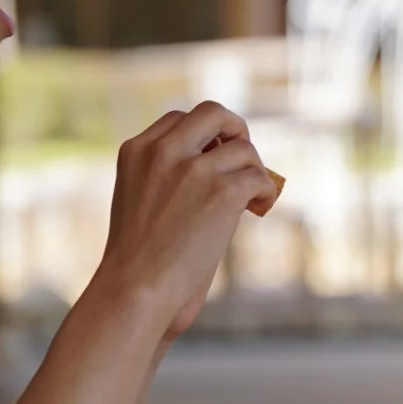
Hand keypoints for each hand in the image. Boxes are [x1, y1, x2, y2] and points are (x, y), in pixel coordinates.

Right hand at [92, 102, 278, 341]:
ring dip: (254, 170)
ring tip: (251, 197)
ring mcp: (193, 169)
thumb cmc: (140, 260)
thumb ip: (169, 173)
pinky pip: (260, 177)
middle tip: (244, 159)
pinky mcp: (221, 192)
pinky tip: (259, 207)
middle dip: (236, 131)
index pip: (180, 119)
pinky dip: (266, 191)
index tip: (216, 157)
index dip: (205, 135)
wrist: (136, 291)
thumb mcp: (141, 199)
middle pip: (214, 113)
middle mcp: (163, 151)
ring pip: (244, 149)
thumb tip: (224, 159)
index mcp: (136, 150)